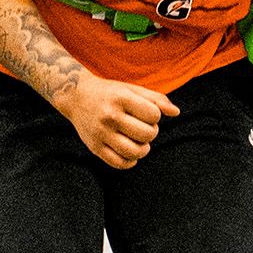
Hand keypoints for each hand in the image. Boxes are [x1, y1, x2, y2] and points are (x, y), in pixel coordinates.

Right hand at [56, 76, 177, 169]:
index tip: (146, 113)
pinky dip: (130, 161)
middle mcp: (110, 116)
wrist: (76, 96)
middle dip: (151, 132)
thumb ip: (156, 99)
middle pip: (147, 134)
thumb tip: (176, 113)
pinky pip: (119, 163)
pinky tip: (130, 152)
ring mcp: (101, 133)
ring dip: (144, 149)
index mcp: (121, 98)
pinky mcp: (94, 147)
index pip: (153, 115)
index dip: (155, 116)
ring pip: (134, 152)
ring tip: (140, 142)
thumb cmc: (110, 93)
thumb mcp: (132, 89)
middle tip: (143, 128)